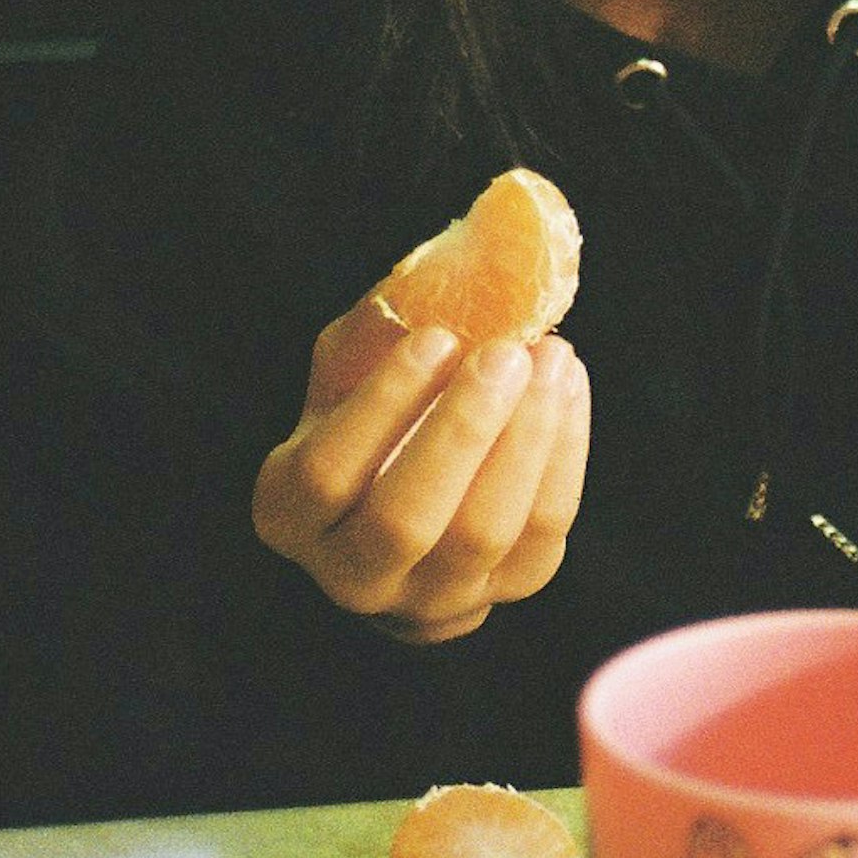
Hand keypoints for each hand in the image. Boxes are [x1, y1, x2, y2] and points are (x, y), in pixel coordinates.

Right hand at [250, 299, 590, 644]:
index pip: (328, 474)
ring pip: (482, 534)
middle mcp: (353, 574)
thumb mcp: (347, 374)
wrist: (411, 505)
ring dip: (526, 439)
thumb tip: (451, 260)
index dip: (385, 405)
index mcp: (291, 513)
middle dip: (461, 430)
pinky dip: (562, 455)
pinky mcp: (505, 590)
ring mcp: (432, 597)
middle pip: (404, 519)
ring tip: (551, 358)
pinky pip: (541, 533)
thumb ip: (377, 332)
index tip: (437, 338)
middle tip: (505, 354)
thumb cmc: (373, 416)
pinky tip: (566, 387)